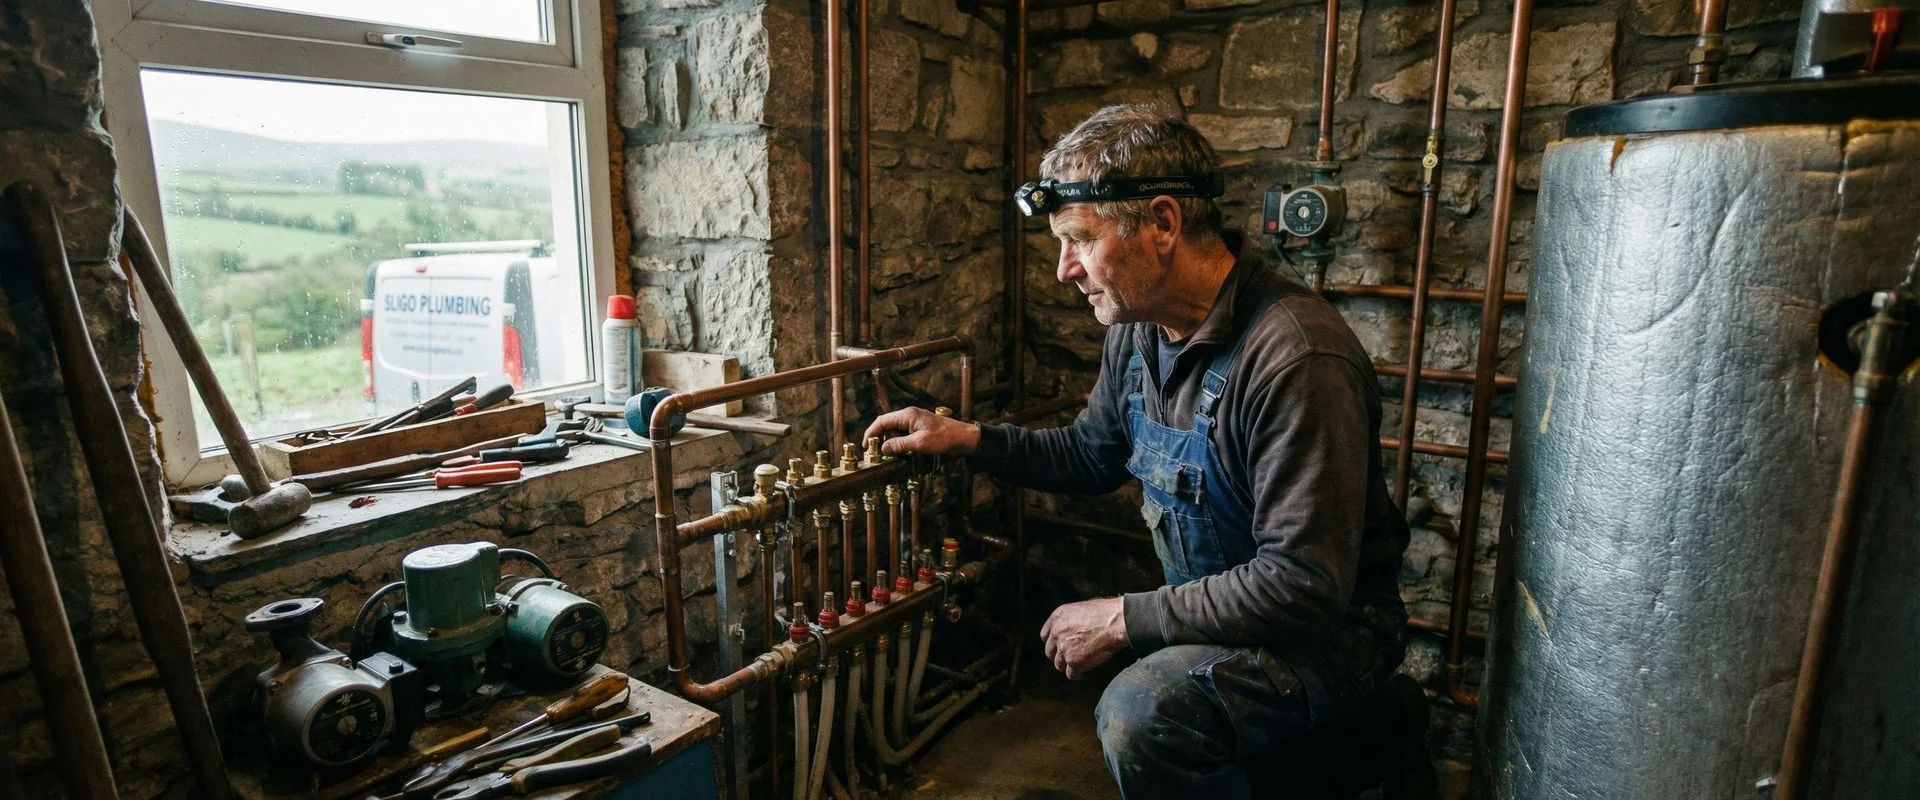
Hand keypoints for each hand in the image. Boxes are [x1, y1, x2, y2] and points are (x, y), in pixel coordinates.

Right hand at [862, 407, 980, 456]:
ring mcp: (915, 422)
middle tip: (878, 455)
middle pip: (887, 426)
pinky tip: (903, 454)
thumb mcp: (920, 444)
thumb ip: (900, 445)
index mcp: (907, 415)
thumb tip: (883, 448)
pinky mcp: (920, 429)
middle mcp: (909, 416)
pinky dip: (901, 444)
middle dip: (881, 440)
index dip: (871, 433)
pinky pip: (904, 435)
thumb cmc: (945, 438)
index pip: (882, 421)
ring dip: (892, 444)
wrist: (963, 438)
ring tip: (893, 456)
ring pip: (895, 432)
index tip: (866, 446)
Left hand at [1040, 597, 1128, 679]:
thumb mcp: (1082, 609)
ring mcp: (1064, 648)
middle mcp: (1057, 632)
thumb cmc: (1107, 613)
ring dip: (1070, 666)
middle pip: (1050, 652)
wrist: (1117, 622)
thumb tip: (1072, 632)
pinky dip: (1080, 675)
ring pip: (1059, 665)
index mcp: (1058, 617)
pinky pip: (1072, 675)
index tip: (1061, 648)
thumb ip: (1070, 621)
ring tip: (1084, 664)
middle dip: (1061, 656)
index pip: (1045, 636)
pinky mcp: (1074, 661)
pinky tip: (1089, 671)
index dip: (1054, 644)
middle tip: (1075, 657)